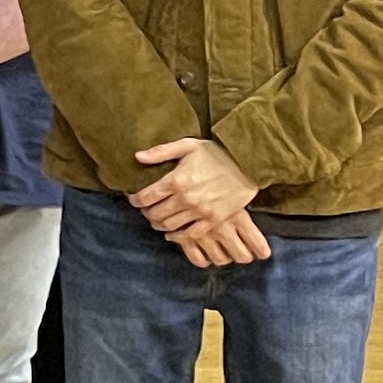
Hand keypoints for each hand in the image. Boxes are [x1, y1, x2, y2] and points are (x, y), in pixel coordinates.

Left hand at [131, 137, 271, 264]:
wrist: (249, 164)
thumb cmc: (218, 153)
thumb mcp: (188, 146)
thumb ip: (161, 152)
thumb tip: (137, 157)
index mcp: (176, 180)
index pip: (146, 197)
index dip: (135, 200)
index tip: (134, 199)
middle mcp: (186, 198)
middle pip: (155, 214)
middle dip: (146, 213)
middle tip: (145, 210)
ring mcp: (200, 211)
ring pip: (169, 226)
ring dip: (158, 225)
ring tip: (157, 220)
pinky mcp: (213, 220)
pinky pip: (190, 234)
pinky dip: (177, 236)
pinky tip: (172, 233)